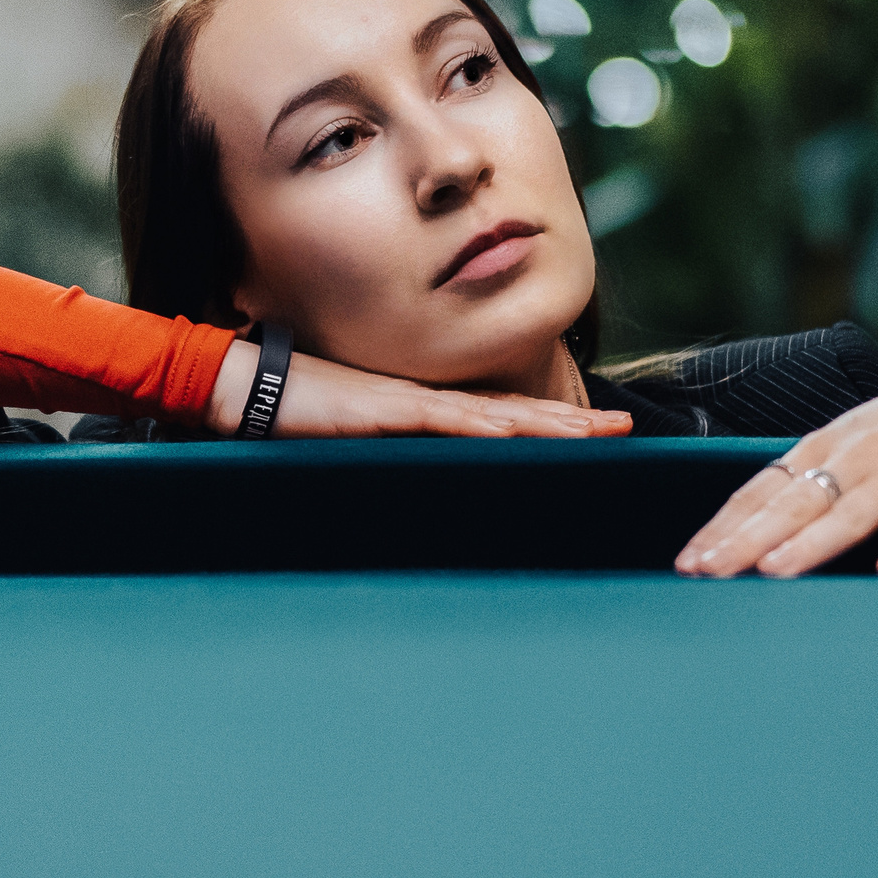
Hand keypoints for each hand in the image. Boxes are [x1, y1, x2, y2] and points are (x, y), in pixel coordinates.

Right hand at [207, 339, 632, 439]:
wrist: (253, 389)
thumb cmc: (298, 417)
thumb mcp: (359, 445)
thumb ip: (394, 457)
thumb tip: (423, 488)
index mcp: (428, 409)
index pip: (503, 417)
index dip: (552, 421)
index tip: (597, 430)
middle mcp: (430, 401)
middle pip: (515, 411)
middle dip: (572, 420)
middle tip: (625, 427)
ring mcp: (410, 402)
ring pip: (494, 414)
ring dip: (545, 423)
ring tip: (592, 432)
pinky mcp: (385, 410)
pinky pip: (442, 419)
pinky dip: (481, 428)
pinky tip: (514, 433)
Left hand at [678, 350, 877, 578]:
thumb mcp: (849, 446)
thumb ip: (807, 485)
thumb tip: (751, 533)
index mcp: (821, 449)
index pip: (759, 492)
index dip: (722, 528)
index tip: (687, 563)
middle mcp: (853, 459)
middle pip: (792, 504)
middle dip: (745, 540)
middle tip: (706, 573)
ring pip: (849, 512)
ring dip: (810, 543)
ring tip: (772, 571)